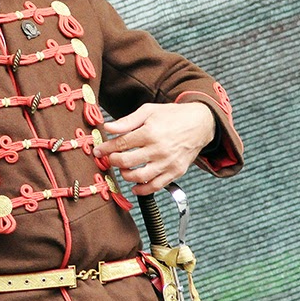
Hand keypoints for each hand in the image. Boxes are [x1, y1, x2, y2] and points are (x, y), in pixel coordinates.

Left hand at [92, 103, 215, 194]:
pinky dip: (143, 189)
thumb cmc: (173, 116)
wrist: (201, 123)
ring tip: (122, 169)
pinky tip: (134, 186)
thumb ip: (127, 121)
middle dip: (113, 161)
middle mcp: (159, 149)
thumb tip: (107, 127)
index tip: (98, 151)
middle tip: (109, 159)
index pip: (121, 144)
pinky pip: (156, 186)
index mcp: (150, 132)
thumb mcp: (148, 111)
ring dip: (125, 175)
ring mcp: (168, 162)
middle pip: (127, 161)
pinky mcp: (176, 172)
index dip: (106, 149)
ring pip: (139, 176)